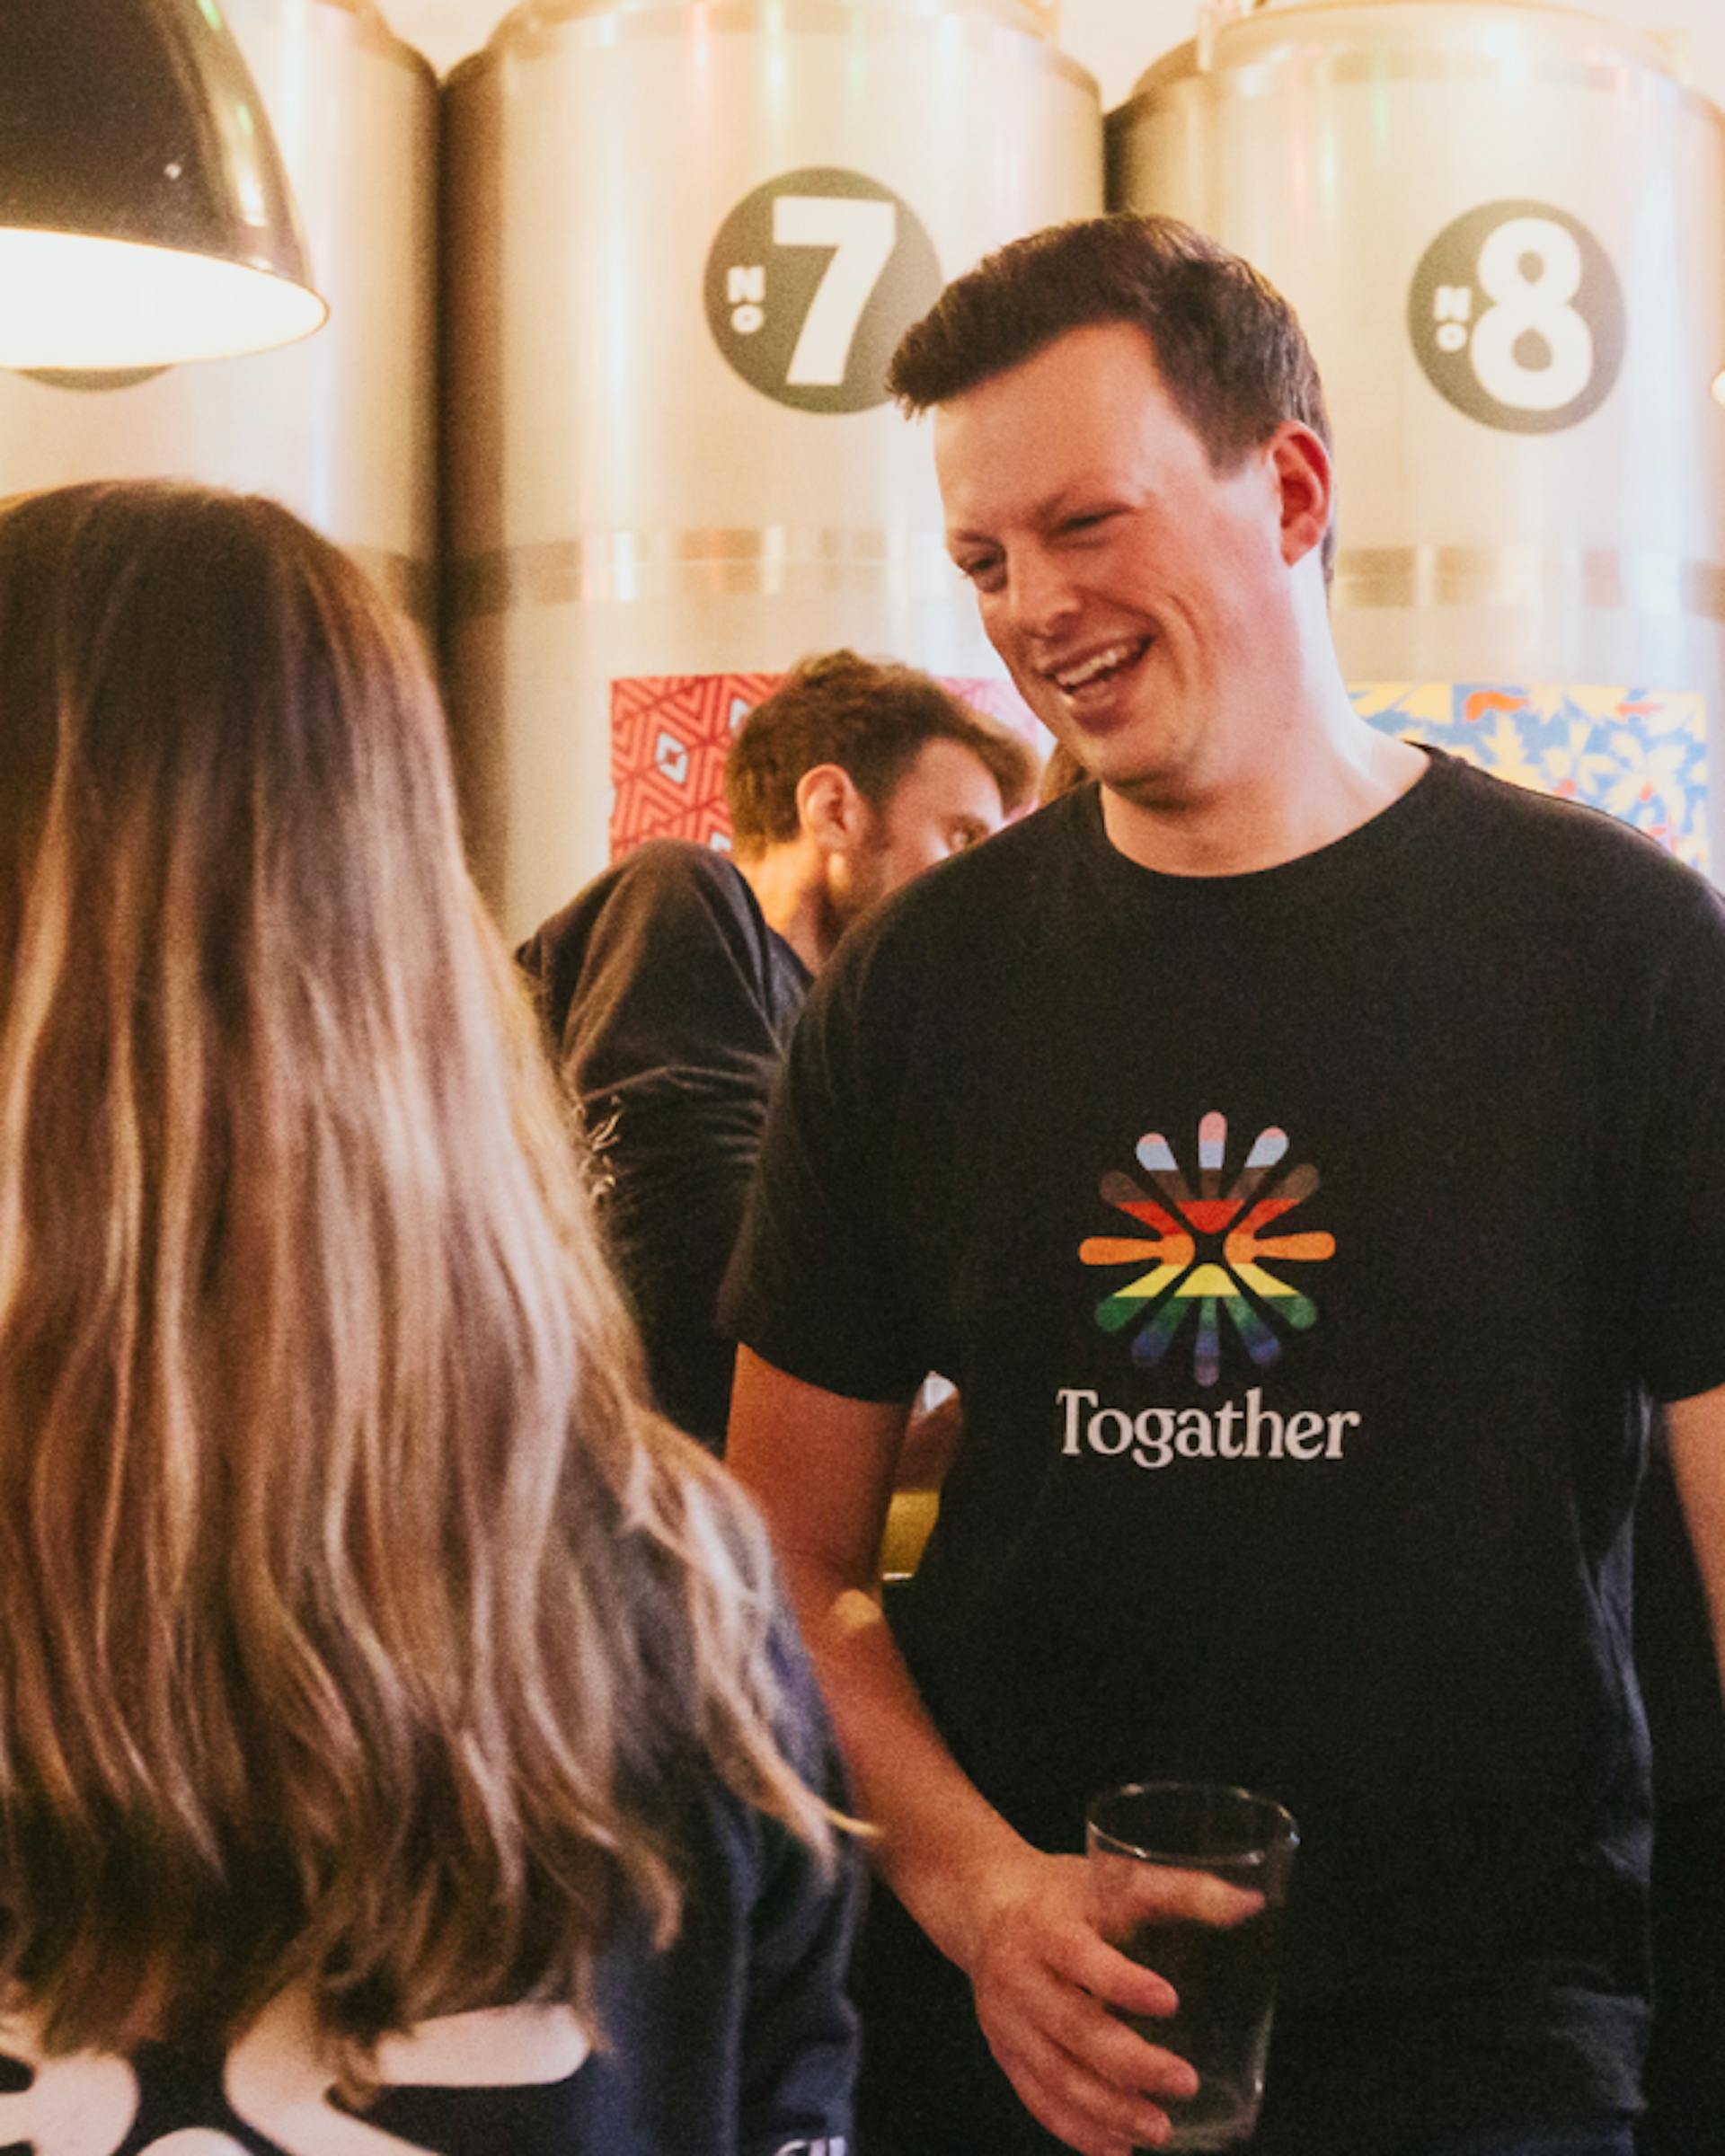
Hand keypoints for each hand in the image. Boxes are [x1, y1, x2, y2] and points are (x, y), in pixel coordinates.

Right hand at [960, 1848, 1260, 2155]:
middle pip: (1072, 2027)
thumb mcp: (1111, 1876)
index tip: (1169, 2000)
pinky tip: (1117, 2147)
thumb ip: (1180, 1890)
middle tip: (1186, 2083)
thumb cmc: (1060, 1892)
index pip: (1079, 1957)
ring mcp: (1007, 2020)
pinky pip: (1037, 2099)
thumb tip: (1249, 1904)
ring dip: (1108, 2109)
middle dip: (1129, 2063)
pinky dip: (1077, 2130)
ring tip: (1160, 2129)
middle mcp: (1019, 1976)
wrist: (983, 1905)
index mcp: (1046, 1925)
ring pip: (1056, 2075)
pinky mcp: (1005, 2051)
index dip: (1120, 1981)